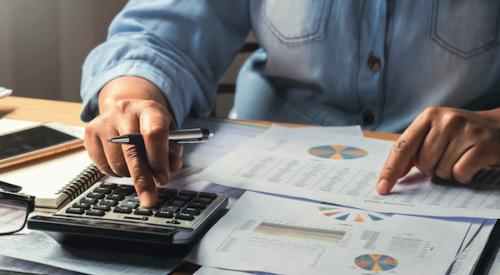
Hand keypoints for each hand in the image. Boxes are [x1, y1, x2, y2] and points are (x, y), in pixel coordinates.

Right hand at [84, 76, 182, 206]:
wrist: (127, 108)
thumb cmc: (151, 125)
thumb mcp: (169, 134)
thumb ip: (172, 151)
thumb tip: (173, 166)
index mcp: (149, 109)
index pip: (154, 133)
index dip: (159, 159)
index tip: (162, 179)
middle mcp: (125, 111)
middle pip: (132, 151)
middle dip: (142, 179)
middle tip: (149, 198)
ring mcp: (105, 121)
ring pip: (116, 162)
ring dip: (129, 174)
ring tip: (137, 169)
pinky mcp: (90, 132)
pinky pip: (102, 165)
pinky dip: (115, 172)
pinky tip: (123, 164)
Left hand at [377, 107, 499, 194]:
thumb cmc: (461, 135)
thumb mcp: (436, 133)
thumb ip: (414, 150)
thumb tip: (391, 176)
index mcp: (429, 116)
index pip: (402, 146)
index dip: (390, 169)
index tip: (382, 188)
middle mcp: (446, 120)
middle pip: (422, 162)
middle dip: (431, 168)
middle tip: (446, 158)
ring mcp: (466, 131)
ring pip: (440, 170)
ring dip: (448, 172)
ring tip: (460, 158)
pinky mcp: (484, 145)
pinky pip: (459, 173)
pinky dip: (463, 176)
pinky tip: (471, 165)